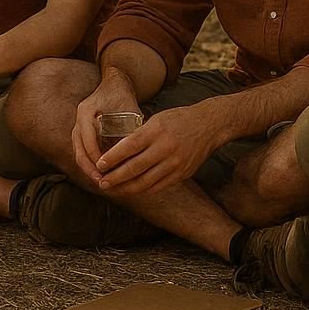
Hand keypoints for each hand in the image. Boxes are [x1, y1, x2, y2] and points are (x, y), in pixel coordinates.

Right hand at [70, 69, 140, 185]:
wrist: (115, 83)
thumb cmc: (123, 96)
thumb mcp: (128, 111)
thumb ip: (128, 131)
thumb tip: (134, 156)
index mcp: (86, 111)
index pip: (86, 138)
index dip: (95, 155)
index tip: (105, 169)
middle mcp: (79, 118)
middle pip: (78, 148)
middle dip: (89, 167)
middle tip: (101, 180)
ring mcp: (78, 125)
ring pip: (78, 151)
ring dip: (88, 167)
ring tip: (100, 180)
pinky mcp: (82, 131)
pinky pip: (82, 150)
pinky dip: (89, 162)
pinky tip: (101, 172)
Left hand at [95, 98, 229, 196]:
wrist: (209, 126)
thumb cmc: (178, 120)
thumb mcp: (156, 119)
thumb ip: (139, 135)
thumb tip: (117, 152)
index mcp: (156, 131)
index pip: (129, 146)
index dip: (112, 158)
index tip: (99, 165)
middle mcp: (165, 148)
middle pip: (135, 167)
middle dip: (115, 177)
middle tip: (101, 182)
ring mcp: (175, 163)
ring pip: (146, 181)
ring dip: (126, 188)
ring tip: (113, 189)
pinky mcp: (182, 174)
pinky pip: (158, 186)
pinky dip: (143, 190)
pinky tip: (132, 190)